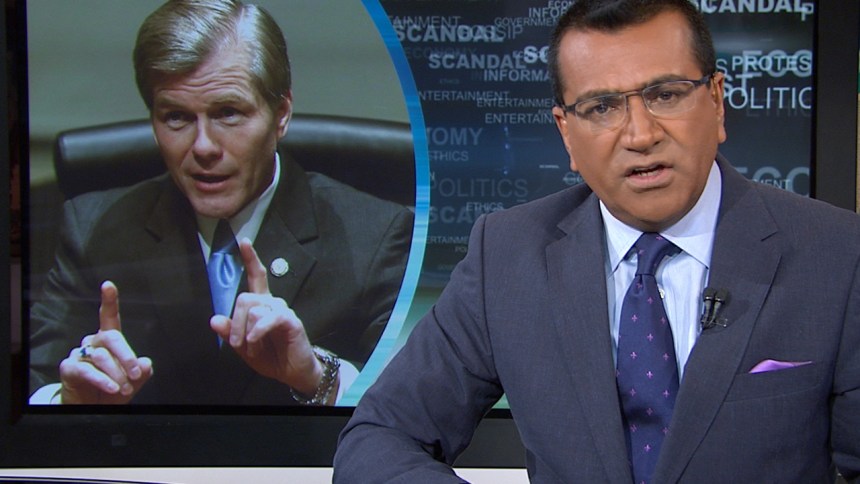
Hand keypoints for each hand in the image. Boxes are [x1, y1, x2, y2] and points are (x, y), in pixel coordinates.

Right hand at [58, 281, 152, 403]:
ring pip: (101, 356)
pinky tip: (112, 388)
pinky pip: (87, 370)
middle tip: (136, 373)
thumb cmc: (111, 391)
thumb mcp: (132, 382)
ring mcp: (79, 354)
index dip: (109, 301)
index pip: (109, 317)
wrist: (91, 410)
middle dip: (127, 355)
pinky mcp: (69, 368)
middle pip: (112, 337)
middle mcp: (93, 343)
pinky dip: (102, 380)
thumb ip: (142, 372)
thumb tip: (146, 364)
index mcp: (109, 341)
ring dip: (116, 374)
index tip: (108, 285)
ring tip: (124, 388)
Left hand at [210, 239, 337, 401]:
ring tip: (252, 348)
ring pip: (254, 310)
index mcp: (261, 306)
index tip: (244, 241)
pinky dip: (257, 331)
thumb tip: (214, 320)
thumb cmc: (271, 357)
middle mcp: (272, 303)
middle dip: (235, 323)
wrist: (292, 373)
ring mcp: (282, 311)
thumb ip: (230, 333)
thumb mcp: (244, 347)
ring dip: (246, 333)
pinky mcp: (290, 321)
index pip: (257, 277)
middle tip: (238, 344)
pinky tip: (255, 341)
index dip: (251, 259)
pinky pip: (268, 319)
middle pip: (244, 298)